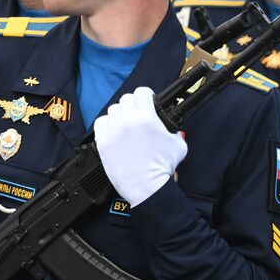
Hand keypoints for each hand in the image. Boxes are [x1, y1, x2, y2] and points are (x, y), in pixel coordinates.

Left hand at [94, 87, 186, 206]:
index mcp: (147, 117)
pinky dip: (106, 125)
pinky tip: (113, 132)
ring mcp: (114, 130)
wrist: (147, 186)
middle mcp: (128, 120)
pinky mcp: (103, 141)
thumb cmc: (162, 167)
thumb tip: (172, 129)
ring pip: (113, 110)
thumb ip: (175, 131)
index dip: (146, 96)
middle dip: (133, 105)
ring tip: (125, 125)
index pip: (142, 92)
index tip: (147, 102)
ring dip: (119, 115)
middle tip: (136, 115)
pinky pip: (100, 122)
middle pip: (126, 99)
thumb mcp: (179, 144)